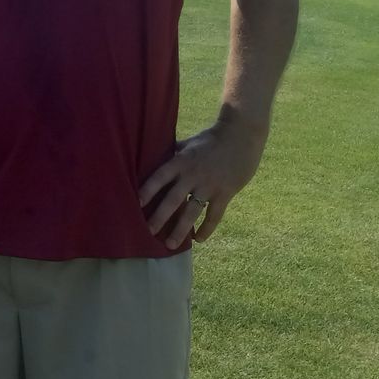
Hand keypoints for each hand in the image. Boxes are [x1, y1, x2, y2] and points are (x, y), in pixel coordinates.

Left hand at [139, 117, 265, 248]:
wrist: (242, 134)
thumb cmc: (212, 137)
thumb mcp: (188, 142)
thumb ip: (173, 153)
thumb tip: (153, 157)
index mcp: (181, 161)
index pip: (159, 177)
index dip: (147, 190)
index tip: (136, 204)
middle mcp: (193, 175)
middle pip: (172, 200)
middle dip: (159, 217)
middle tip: (148, 232)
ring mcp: (209, 185)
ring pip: (192, 212)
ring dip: (180, 230)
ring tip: (170, 244)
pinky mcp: (225, 193)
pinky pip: (214, 215)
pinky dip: (206, 229)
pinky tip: (198, 239)